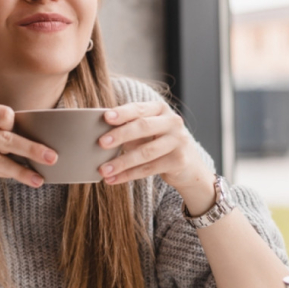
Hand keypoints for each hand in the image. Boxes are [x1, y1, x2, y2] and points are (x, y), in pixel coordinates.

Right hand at [0, 103, 56, 201]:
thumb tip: (21, 143)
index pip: (4, 114)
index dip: (16, 125)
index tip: (28, 133)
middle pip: (6, 138)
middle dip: (31, 149)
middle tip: (52, 157)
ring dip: (20, 171)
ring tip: (38, 179)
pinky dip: (2, 174)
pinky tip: (15, 177)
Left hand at [96, 101, 212, 192]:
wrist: (189, 165)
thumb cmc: (158, 142)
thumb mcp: (146, 130)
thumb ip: (128, 127)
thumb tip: (98, 133)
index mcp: (160, 109)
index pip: (139, 108)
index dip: (122, 112)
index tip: (106, 117)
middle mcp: (172, 122)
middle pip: (143, 127)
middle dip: (120, 135)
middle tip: (101, 142)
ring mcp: (178, 141)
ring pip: (145, 152)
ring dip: (121, 162)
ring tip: (103, 169)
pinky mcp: (179, 161)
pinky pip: (149, 169)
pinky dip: (128, 175)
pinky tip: (113, 179)